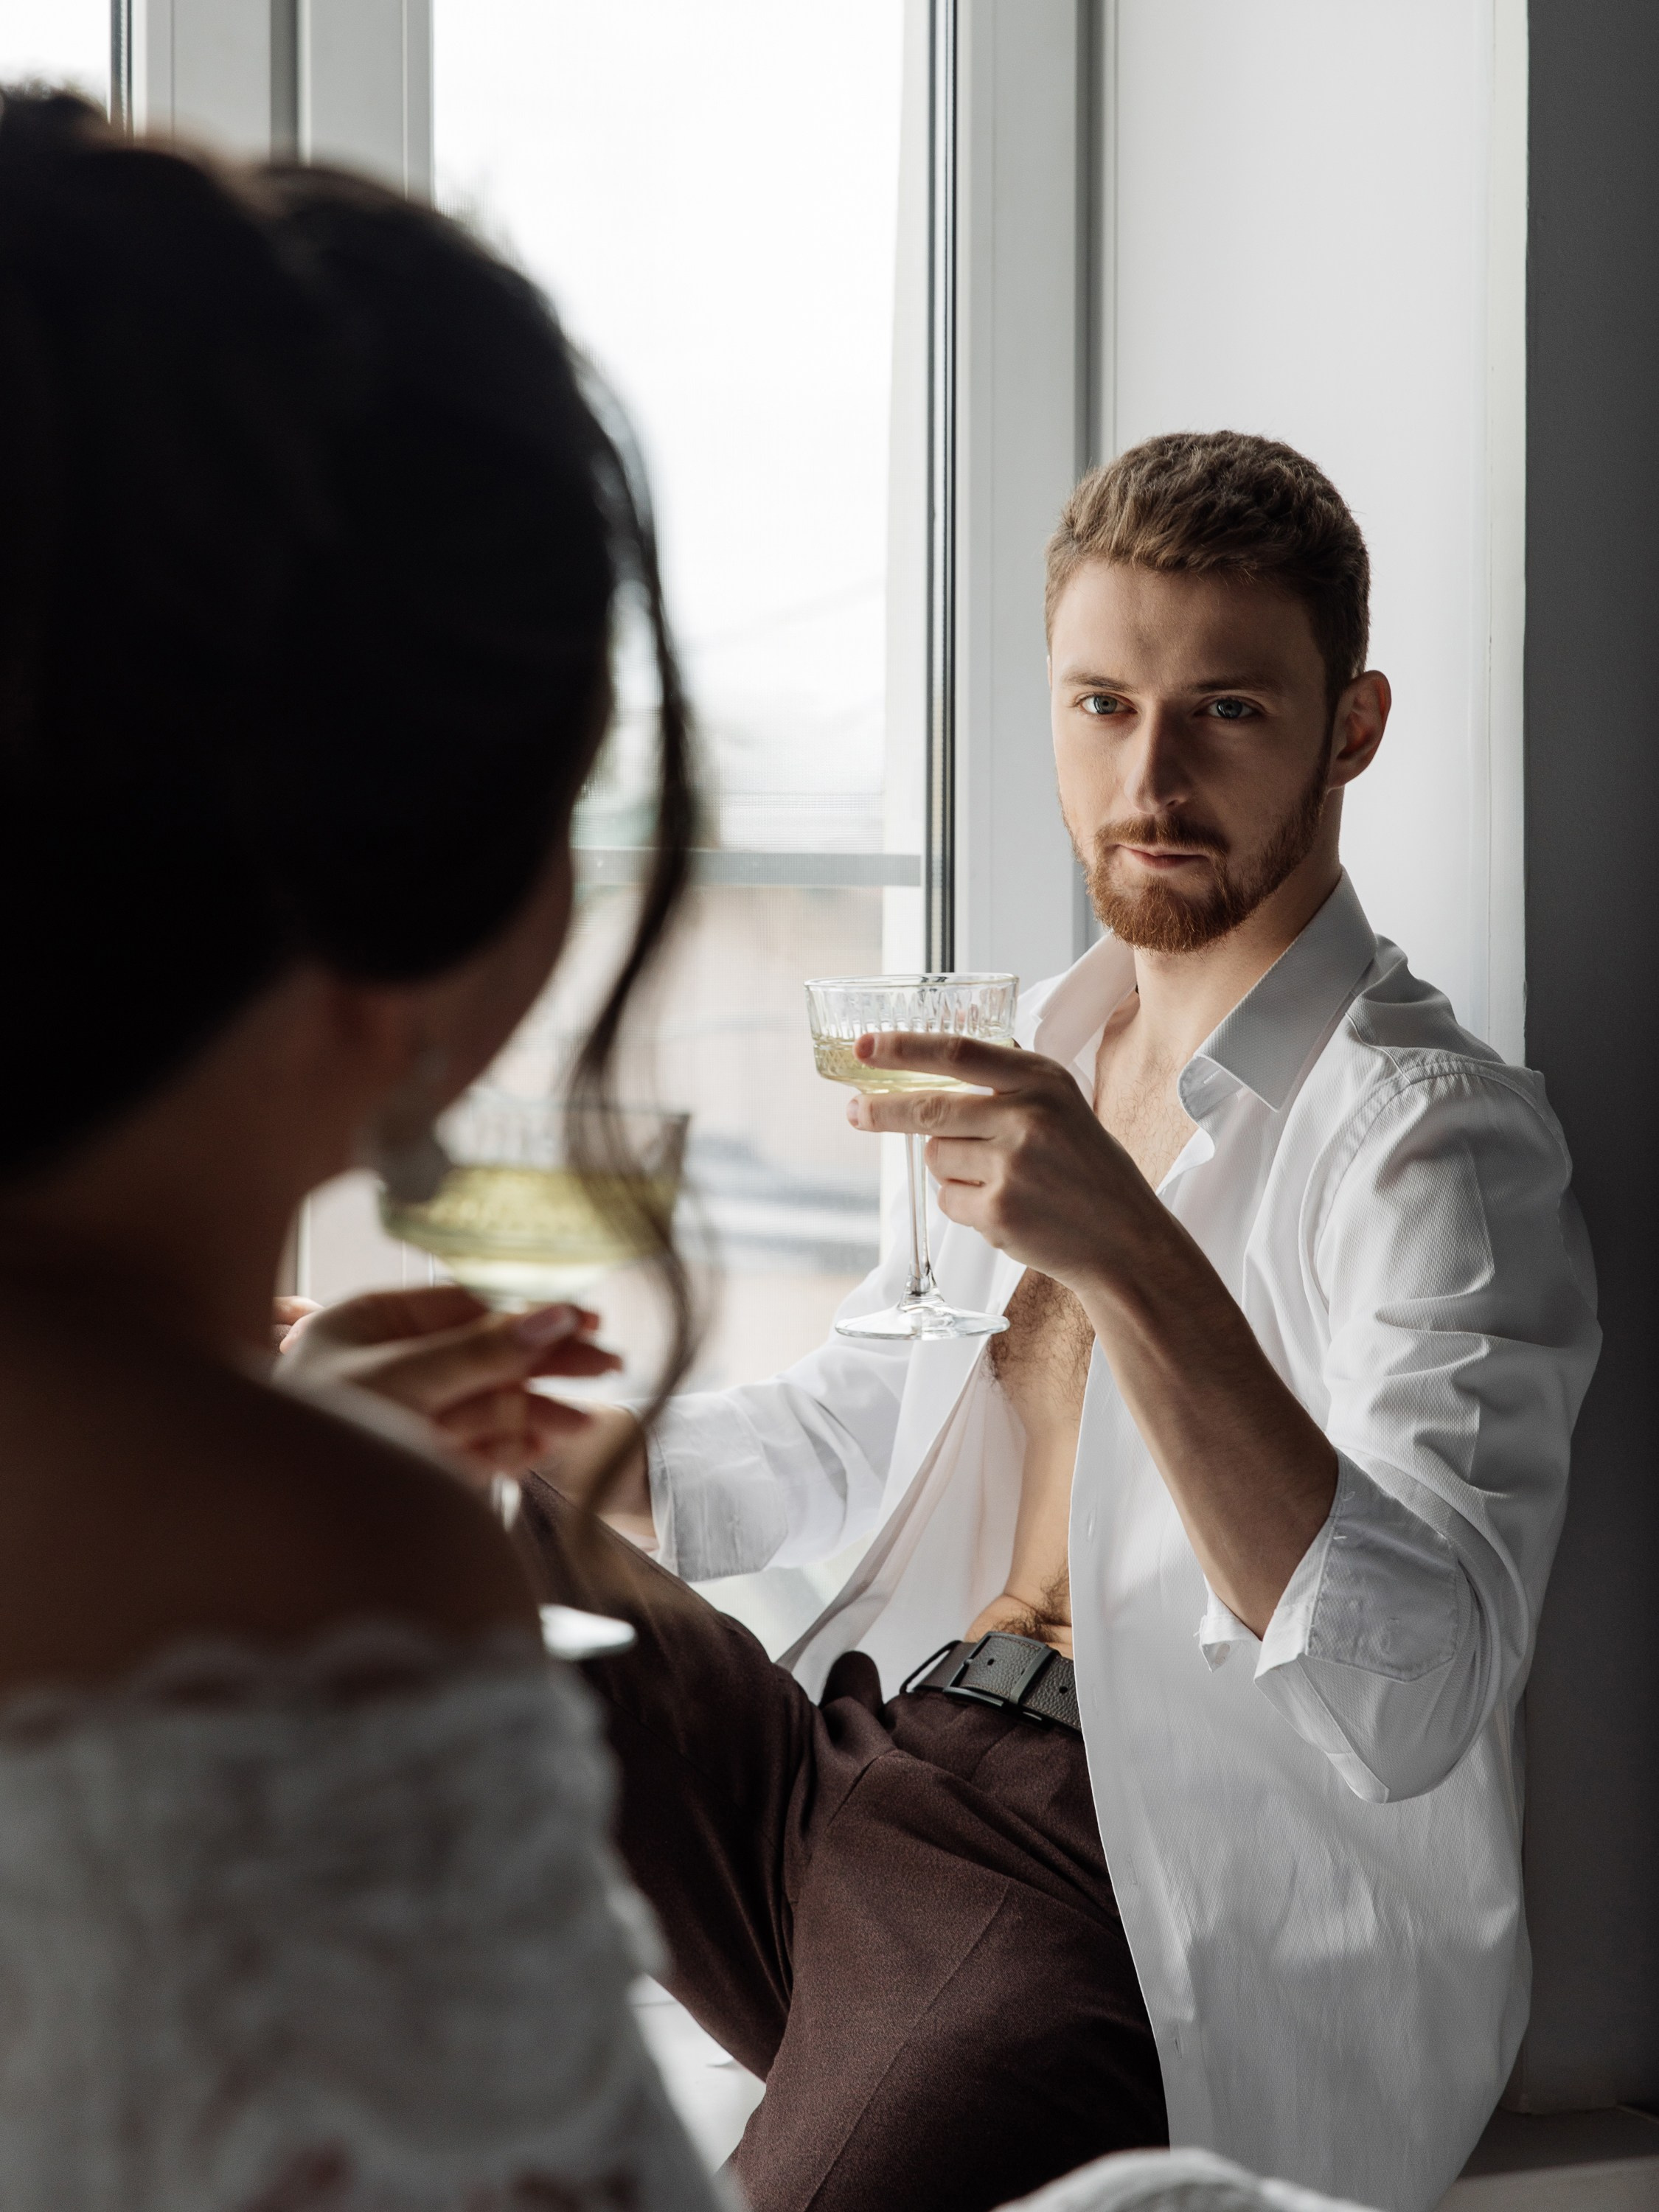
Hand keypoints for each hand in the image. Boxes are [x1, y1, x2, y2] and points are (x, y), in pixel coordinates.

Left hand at [274, 1285, 620, 1486]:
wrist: (268, 1528)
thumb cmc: (311, 1435)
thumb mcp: (399, 1380)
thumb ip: (479, 1351)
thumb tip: (552, 1315)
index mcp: (368, 1325)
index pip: (465, 1306)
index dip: (529, 1313)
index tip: (585, 1320)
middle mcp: (388, 1367)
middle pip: (484, 1357)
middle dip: (544, 1364)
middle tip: (607, 1367)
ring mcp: (405, 1418)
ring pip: (486, 1406)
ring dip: (538, 1411)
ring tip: (583, 1422)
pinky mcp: (416, 1466)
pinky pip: (476, 1449)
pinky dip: (514, 1448)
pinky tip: (549, 1444)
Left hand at [849, 1028, 1336, 1634]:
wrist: (1127, 1242)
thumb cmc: (1090, 1174)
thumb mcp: (1062, 1111)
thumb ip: (1007, 1089)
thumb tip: (925, 1076)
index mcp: (1043, 1081)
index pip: (960, 1053)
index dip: (906, 1047)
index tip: (866, 1045)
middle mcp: (1028, 1116)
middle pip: (929, 1108)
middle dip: (882, 1110)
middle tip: (855, 1110)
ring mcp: (1013, 1165)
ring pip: (937, 1158)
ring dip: (950, 1170)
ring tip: (999, 1181)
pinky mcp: (999, 1211)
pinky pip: (949, 1200)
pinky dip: (964, 1206)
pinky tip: (1006, 1211)